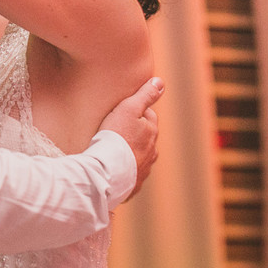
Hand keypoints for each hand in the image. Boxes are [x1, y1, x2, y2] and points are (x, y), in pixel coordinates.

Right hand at [98, 77, 162, 199]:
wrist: (107, 171)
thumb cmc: (116, 136)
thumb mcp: (128, 108)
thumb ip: (145, 95)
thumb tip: (160, 82)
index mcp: (151, 132)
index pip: (148, 116)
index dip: (135, 113)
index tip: (121, 113)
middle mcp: (152, 152)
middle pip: (145, 138)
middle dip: (135, 134)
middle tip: (116, 131)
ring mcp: (143, 170)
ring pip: (140, 157)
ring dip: (131, 154)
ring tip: (115, 152)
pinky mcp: (133, 185)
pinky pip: (131, 175)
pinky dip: (125, 172)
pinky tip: (114, 171)